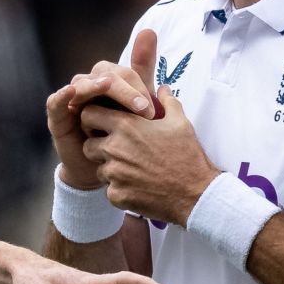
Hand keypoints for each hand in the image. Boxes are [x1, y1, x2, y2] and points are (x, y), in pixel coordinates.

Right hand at [45, 30, 162, 189]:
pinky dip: (62, 95)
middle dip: (125, 90)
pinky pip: (56, 102)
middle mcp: (89, 85)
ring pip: (82, 84)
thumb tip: (149, 29)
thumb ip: (142, 68)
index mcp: (110, 80)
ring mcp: (72, 99)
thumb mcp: (138, 104)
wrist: (107, 167)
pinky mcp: (57, 116)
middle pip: (104, 75)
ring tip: (108, 88)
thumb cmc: (123, 134)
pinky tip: (72, 92)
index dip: (138, 87)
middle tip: (143, 109)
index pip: (123, 72)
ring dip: (96, 87)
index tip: (154, 110)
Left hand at [80, 85, 218, 223]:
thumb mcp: (181, 123)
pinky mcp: (116, 195)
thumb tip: (163, 88)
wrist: (195, 194)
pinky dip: (121, 188)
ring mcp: (113, 174)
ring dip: (110, 168)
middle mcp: (114, 149)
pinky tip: (139, 186)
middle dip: (98, 146)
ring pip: (99, 168)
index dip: (94, 118)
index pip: (88, 114)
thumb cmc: (187, 156)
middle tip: (118, 150)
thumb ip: (167, 102)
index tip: (104, 124)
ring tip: (133, 168)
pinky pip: (110, 189)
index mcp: (125, 126)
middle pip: (88, 144)